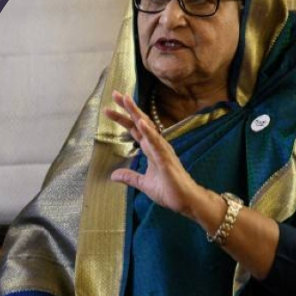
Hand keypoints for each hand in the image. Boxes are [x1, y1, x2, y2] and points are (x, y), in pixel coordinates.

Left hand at [104, 91, 202, 217]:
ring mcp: (162, 150)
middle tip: (115, 93)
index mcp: (150, 149)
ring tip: (126, 99)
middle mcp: (156, 145)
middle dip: (127, 108)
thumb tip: (113, 175)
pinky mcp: (166, 159)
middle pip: (140, 122)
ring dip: (137, 113)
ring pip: (148, 127)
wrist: (186, 201)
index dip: (122, 118)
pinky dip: (149, 132)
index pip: (134, 129)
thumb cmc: (169, 190)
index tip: (108, 108)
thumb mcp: (143, 183)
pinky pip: (157, 143)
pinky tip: (141, 122)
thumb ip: (129, 177)